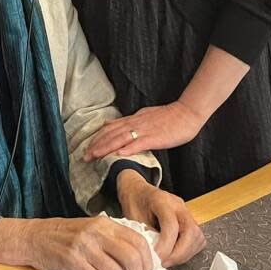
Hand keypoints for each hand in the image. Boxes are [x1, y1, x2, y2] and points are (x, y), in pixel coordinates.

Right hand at [0, 216, 154, 269]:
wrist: (34, 237)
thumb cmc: (66, 235)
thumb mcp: (92, 229)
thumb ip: (114, 238)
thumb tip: (141, 258)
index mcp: (104, 223)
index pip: (138, 241)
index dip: (147, 260)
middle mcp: (96, 232)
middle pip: (131, 258)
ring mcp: (83, 247)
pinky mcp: (71, 261)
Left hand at [84, 101, 205, 160]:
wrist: (186, 113)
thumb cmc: (168, 117)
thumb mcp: (144, 115)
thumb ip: (129, 122)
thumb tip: (113, 124)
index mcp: (133, 120)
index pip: (110, 128)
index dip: (97, 138)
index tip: (87, 147)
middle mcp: (135, 124)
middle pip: (111, 134)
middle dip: (96, 145)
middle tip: (84, 156)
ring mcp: (144, 130)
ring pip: (121, 138)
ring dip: (106, 147)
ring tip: (95, 156)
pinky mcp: (155, 137)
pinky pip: (140, 143)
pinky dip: (128, 148)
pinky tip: (119, 155)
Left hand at [116, 172, 204, 266]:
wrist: (137, 190)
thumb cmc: (133, 202)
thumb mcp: (132, 217)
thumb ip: (144, 235)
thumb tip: (154, 257)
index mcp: (162, 200)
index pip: (171, 225)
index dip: (166, 245)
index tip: (157, 259)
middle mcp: (178, 205)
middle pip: (191, 231)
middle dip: (179, 253)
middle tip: (164, 263)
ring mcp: (186, 212)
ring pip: (197, 237)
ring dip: (184, 254)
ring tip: (168, 260)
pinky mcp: (190, 221)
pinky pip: (197, 239)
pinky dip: (188, 251)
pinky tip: (174, 255)